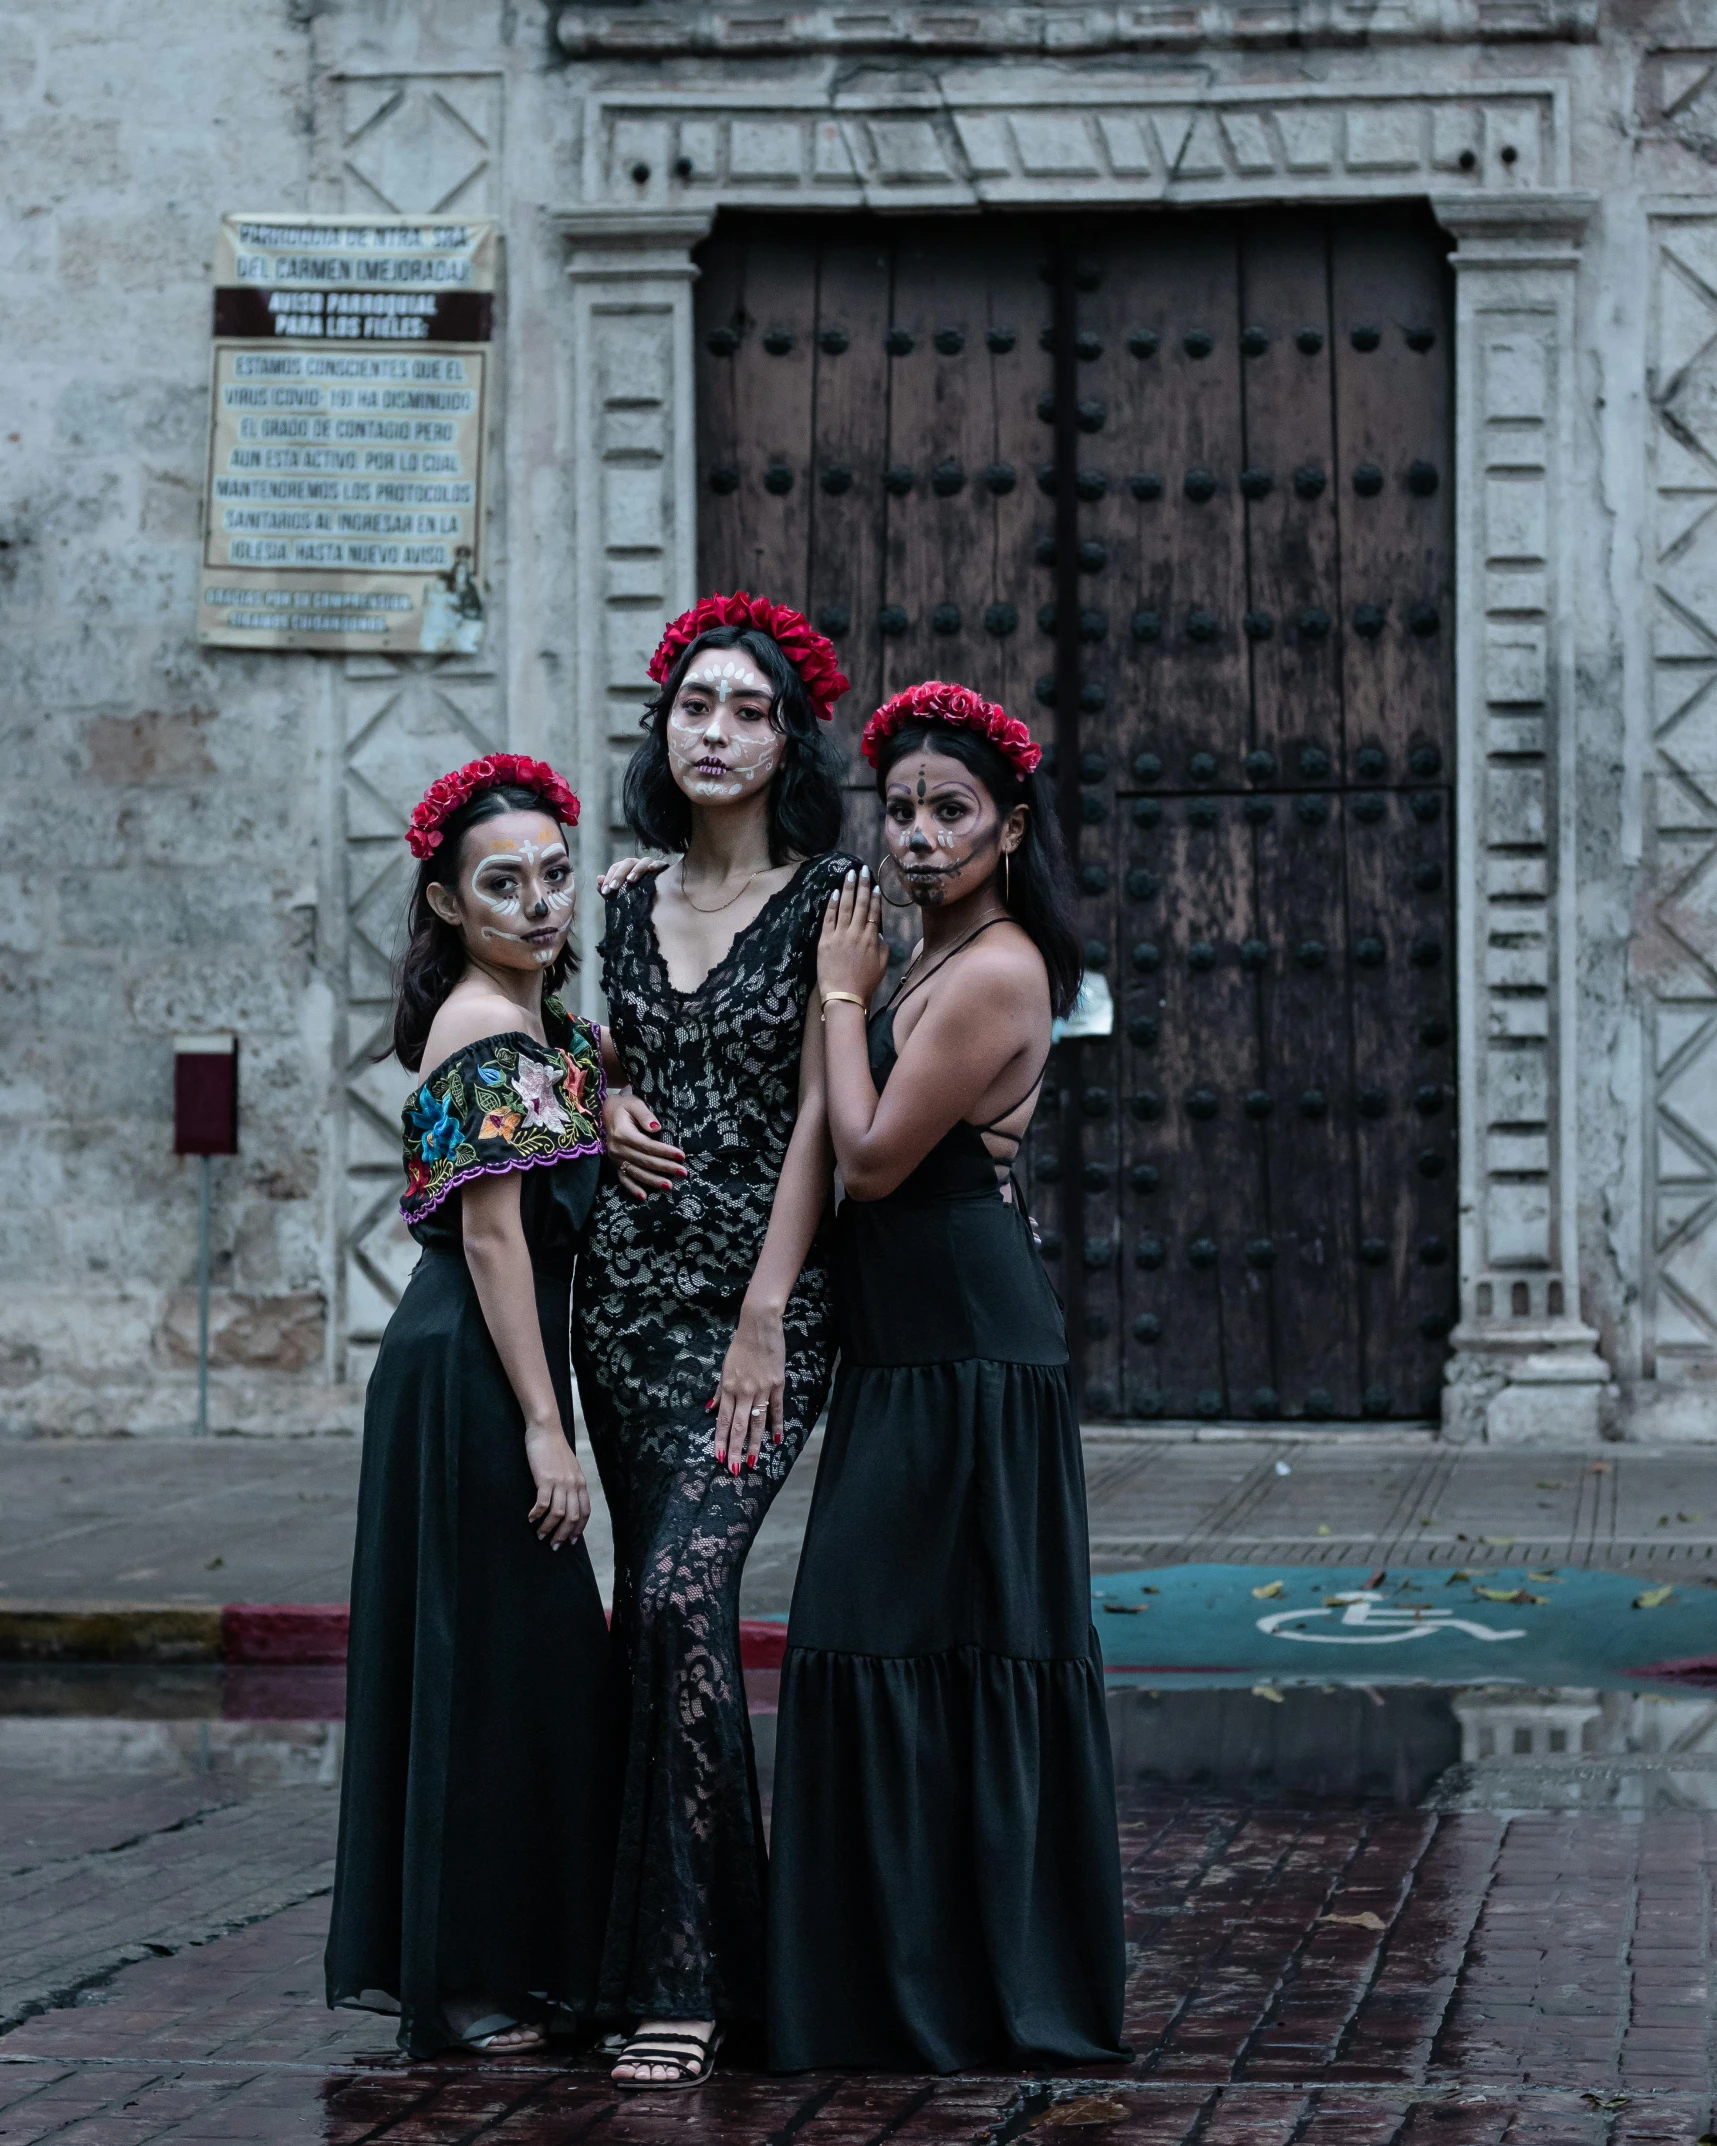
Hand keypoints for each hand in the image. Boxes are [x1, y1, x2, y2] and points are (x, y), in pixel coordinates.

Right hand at [524, 1423, 590, 1546]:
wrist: (546, 1430)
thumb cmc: (554, 1448)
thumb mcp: (568, 1467)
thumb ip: (570, 1483)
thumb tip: (566, 1500)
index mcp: (580, 1482)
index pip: (585, 1511)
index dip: (579, 1528)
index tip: (572, 1541)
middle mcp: (573, 1484)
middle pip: (573, 1517)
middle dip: (563, 1534)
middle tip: (554, 1546)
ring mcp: (560, 1482)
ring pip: (558, 1514)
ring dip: (548, 1528)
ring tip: (539, 1535)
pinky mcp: (545, 1479)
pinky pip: (542, 1504)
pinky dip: (536, 1515)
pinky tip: (530, 1518)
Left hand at [598, 854, 669, 896]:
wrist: (655, 903)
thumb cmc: (634, 897)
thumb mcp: (618, 895)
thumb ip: (607, 889)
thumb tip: (599, 879)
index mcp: (626, 868)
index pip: (616, 867)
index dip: (609, 878)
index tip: (605, 890)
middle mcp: (637, 864)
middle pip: (627, 863)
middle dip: (619, 875)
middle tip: (614, 887)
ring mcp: (650, 865)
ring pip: (643, 862)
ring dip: (636, 869)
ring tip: (631, 880)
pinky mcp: (662, 868)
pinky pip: (659, 864)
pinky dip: (655, 865)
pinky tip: (652, 870)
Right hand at [604, 1091, 686, 1200]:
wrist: (607, 1111)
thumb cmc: (625, 1107)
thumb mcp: (634, 1104)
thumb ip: (644, 1114)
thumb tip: (656, 1128)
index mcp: (622, 1133)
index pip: (647, 1146)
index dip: (665, 1152)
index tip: (681, 1156)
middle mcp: (617, 1148)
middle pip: (645, 1161)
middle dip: (665, 1168)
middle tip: (683, 1173)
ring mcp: (615, 1158)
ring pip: (637, 1172)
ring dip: (653, 1181)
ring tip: (670, 1186)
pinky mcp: (615, 1164)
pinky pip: (624, 1179)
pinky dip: (633, 1189)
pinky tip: (644, 1197)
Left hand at [709, 1295, 784, 1471]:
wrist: (759, 1327)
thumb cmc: (740, 1346)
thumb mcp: (725, 1368)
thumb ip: (719, 1391)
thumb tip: (710, 1409)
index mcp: (728, 1388)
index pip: (723, 1420)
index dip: (720, 1440)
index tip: (718, 1456)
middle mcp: (743, 1392)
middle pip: (738, 1426)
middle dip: (735, 1449)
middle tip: (733, 1470)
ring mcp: (761, 1389)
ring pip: (756, 1422)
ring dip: (753, 1444)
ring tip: (751, 1462)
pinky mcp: (777, 1385)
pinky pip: (776, 1409)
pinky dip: (777, 1425)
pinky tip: (776, 1440)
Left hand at [817, 867, 888, 1007]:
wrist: (844, 996)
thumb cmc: (864, 983)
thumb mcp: (881, 965)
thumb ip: (882, 946)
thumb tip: (878, 933)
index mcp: (872, 939)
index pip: (874, 912)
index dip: (874, 897)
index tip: (875, 885)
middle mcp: (856, 933)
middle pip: (860, 904)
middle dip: (863, 885)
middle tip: (864, 870)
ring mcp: (840, 935)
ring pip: (846, 906)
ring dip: (849, 888)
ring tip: (851, 874)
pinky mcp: (825, 940)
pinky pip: (829, 917)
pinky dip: (833, 904)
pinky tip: (836, 892)